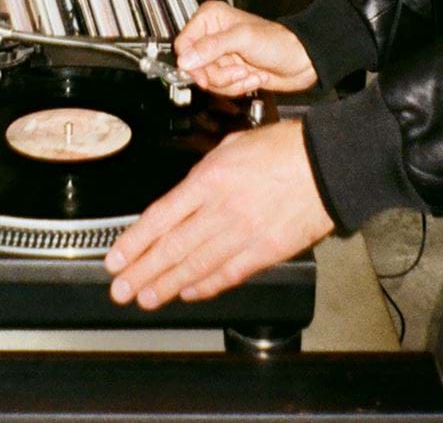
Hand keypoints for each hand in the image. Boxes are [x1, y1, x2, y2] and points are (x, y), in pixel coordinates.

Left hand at [105, 119, 332, 308]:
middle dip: (142, 272)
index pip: (161, 216)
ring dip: (166, 285)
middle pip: (172, 247)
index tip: (116, 257)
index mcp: (210, 179)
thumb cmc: (283, 148)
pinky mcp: (265, 251)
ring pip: (196, 266)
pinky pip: (228, 273)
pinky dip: (205, 286)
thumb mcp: (233, 145)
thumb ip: (206, 171)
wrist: (326, 164)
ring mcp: (243, 233)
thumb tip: (186, 192)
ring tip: (146, 297)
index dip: (134, 241)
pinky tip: (188, 292)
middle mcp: (221, 209)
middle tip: (121, 288)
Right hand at [175, 0, 316, 94]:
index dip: (192, 62)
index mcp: (210, 18)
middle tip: (236, 70)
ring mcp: (221, 55)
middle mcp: (212, 36)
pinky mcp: (229, 71)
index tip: (203, 73)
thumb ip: (213, 47)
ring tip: (248, 73)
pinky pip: (220, 87)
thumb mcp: (244, 39)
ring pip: (207, 79)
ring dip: (229, 82)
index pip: (183, 44)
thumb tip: (186, 58)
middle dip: (217, 74)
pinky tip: (252, 77)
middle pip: (194, 66)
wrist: (300, 61)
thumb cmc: (280, 41)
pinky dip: (236, 87)